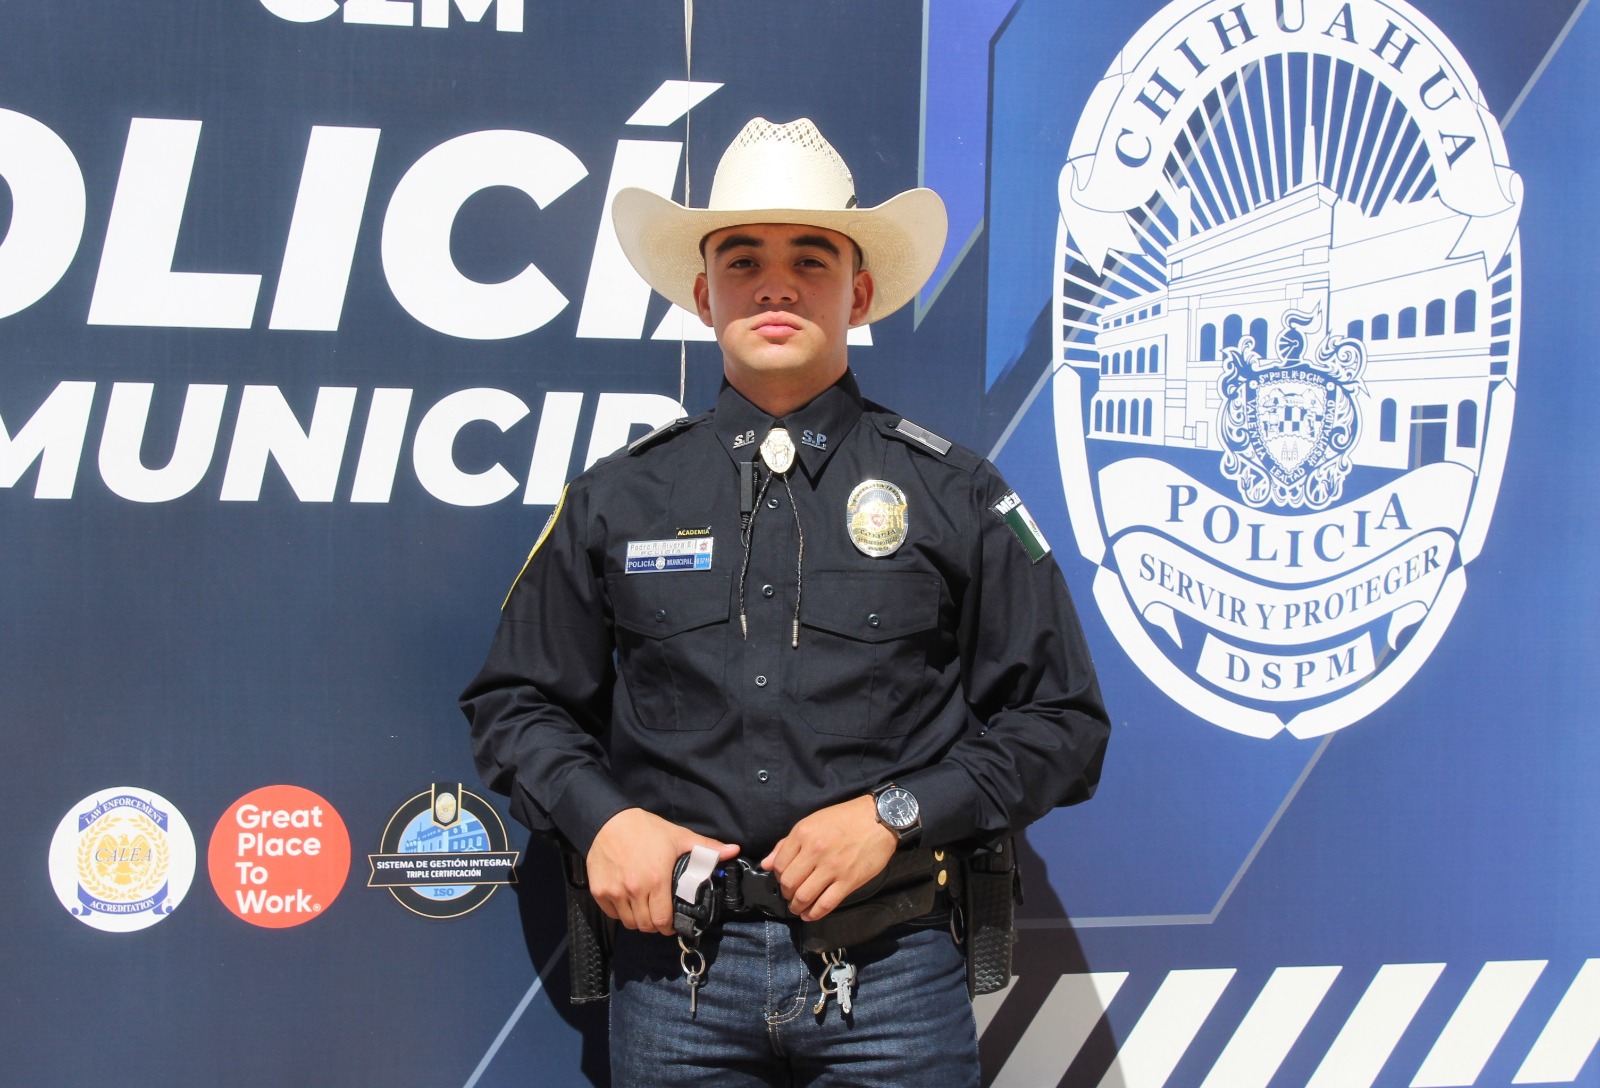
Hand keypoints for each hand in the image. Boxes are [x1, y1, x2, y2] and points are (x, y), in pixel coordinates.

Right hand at [586, 809, 738, 934]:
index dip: (670, 926)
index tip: (673, 922)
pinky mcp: (599, 891)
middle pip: (646, 925)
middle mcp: (635, 890)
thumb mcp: (678, 836)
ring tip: (645, 910)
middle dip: (656, 925)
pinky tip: (628, 902)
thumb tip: (734, 850)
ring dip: (639, 920)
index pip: (663, 920)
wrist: (609, 821)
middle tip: (660, 916)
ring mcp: (615, 892)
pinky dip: (621, 913)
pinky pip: (612, 914)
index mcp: (657, 880)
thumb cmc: (645, 829)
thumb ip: (706, 848)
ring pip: (629, 922)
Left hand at [760, 795, 896, 921]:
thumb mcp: (812, 822)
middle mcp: (815, 851)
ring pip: (804, 896)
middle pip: (789, 883)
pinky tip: (809, 915)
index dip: (777, 876)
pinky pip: (825, 904)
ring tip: (798, 907)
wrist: (879, 819)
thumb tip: (766, 864)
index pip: (778, 864)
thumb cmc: (845, 818)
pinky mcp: (848, 881)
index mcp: (803, 834)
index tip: (783, 880)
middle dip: (786, 894)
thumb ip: (787, 843)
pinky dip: (813, 914)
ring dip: (797, 906)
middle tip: (790, 895)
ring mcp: (832, 867)